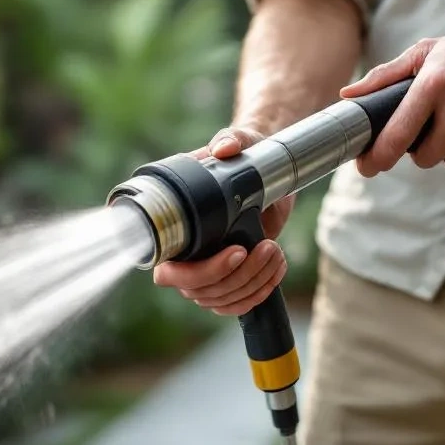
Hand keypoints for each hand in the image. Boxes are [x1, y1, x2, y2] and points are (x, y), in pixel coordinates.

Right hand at [152, 127, 294, 315]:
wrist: (266, 170)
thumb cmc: (242, 155)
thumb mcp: (239, 143)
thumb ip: (229, 140)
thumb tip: (223, 148)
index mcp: (174, 229)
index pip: (168, 273)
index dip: (199, 272)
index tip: (236, 251)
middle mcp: (185, 256)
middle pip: (199, 291)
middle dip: (237, 276)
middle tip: (266, 247)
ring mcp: (207, 272)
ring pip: (222, 300)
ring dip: (253, 282)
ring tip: (275, 252)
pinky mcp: (231, 279)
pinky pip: (237, 304)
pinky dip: (260, 291)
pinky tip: (276, 267)